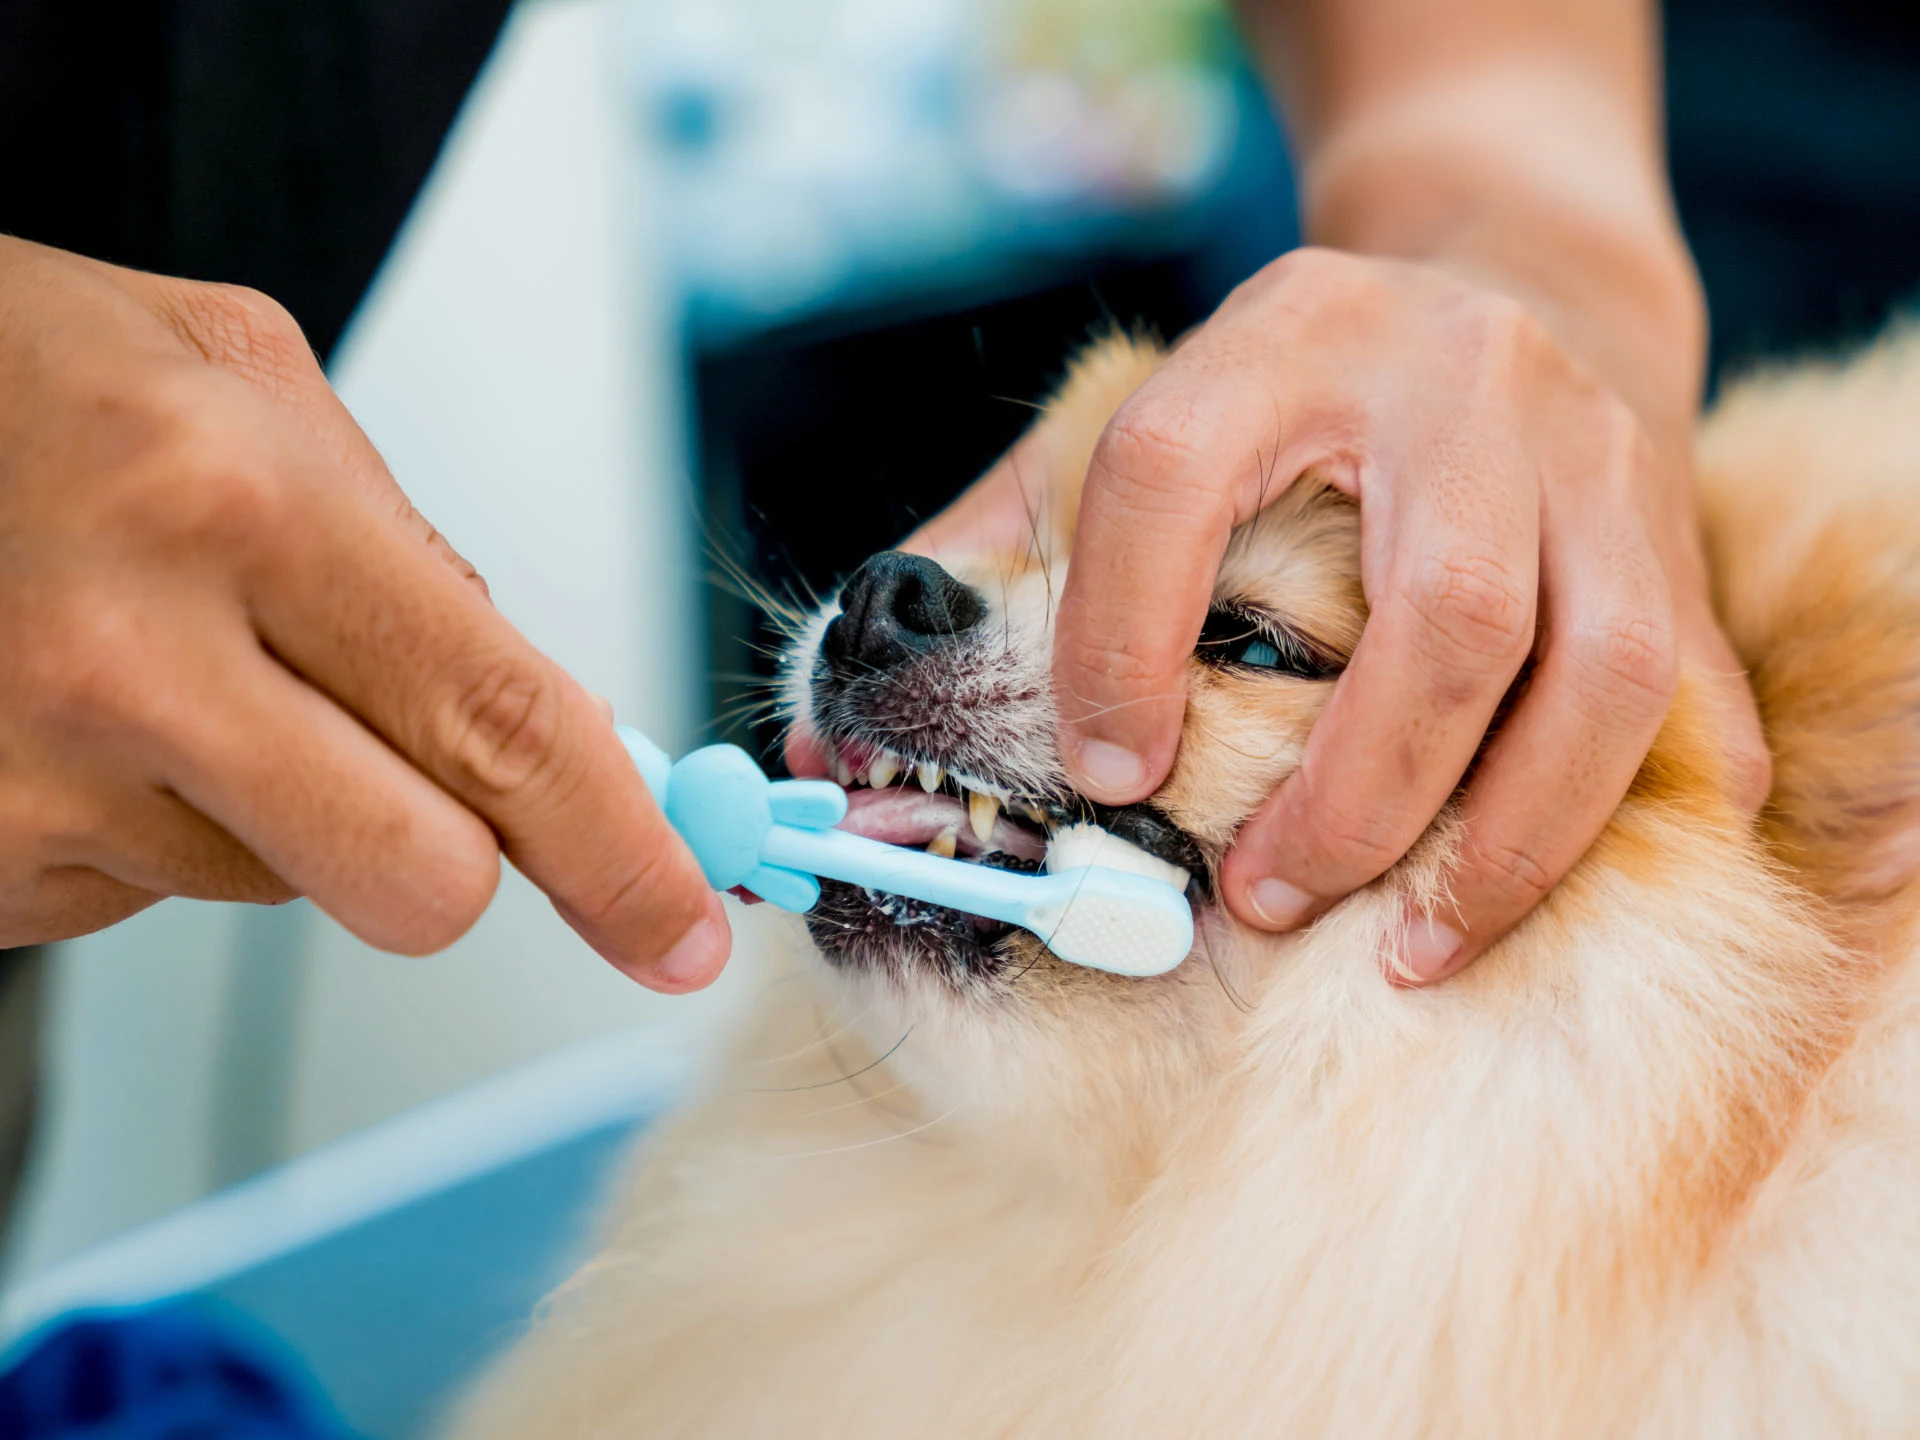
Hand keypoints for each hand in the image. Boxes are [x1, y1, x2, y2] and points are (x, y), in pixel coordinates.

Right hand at [0, 238, 726, 988]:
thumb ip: (411, 545)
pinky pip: (154, 889)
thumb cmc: (22, 378)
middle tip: (405, 764)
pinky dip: (158, 816)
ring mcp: (30, 785)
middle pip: (418, 881)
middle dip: (453, 850)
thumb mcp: (242, 377)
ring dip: (270, 797)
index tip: (680, 927)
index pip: (501, 730)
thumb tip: (544, 722)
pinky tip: (80, 706)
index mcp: (236, 504)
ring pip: (283, 884)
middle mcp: (127, 661)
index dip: (619, 851)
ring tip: (160, 658)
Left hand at [925, 248, 1768, 981]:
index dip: (1119, 636)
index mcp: (1285, 338)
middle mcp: (1458, 384)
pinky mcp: (1674, 537)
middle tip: (1260, 902)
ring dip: (1493, 837)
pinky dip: (1596, 821)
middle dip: (1348, 787)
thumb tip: (840, 701)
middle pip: (1438, 606)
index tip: (1101, 776)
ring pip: (1588, 668)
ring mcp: (1591, 460)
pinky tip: (1493, 903)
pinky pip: (1678, 703)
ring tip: (1394, 945)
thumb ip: (1002, 547)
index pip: (1172, 473)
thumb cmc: (1294, 399)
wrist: (1514, 288)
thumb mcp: (1143, 419)